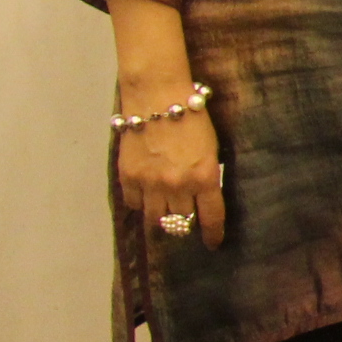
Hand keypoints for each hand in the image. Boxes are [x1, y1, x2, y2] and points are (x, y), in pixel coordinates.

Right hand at [115, 106, 225, 250]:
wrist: (158, 98)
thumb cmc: (193, 118)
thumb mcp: (212, 149)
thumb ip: (208, 175)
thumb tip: (204, 197)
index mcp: (205, 178)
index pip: (211, 218)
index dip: (212, 235)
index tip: (212, 244)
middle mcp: (177, 185)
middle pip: (181, 222)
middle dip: (186, 224)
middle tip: (186, 223)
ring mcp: (150, 183)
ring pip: (155, 219)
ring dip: (162, 220)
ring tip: (165, 217)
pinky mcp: (128, 177)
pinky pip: (133, 203)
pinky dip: (140, 203)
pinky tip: (145, 198)